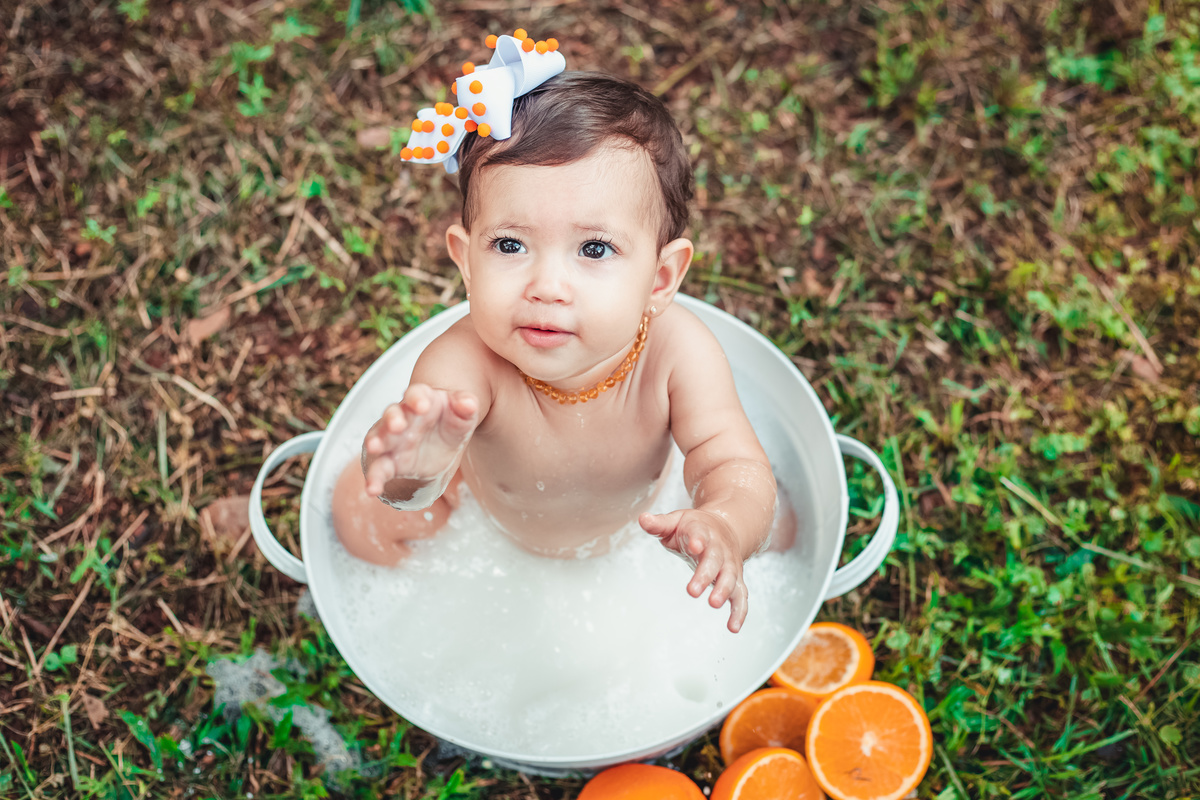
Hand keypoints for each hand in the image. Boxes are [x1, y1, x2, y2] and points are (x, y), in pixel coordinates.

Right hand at [362, 384, 478, 495]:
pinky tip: (373, 489)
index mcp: (421, 401)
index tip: (424, 405)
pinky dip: (373, 478)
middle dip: (393, 419)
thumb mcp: (462, 418)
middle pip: (392, 414)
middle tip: (397, 425)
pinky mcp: (388, 462)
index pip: (416, 394)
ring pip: (379, 438)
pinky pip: (377, 469)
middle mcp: (401, 418)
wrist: (440, 450)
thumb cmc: (449, 426)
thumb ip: (465, 408)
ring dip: (376, 442)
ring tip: (375, 447)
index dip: (417, 398)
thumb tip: (470, 403)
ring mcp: (391, 440)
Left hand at [639, 508, 748, 632]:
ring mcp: (730, 565)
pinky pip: (741, 596)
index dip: (698, 540)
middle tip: (692, 591)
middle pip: (715, 561)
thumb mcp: (676, 521)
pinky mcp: (735, 579)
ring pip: (730, 578)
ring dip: (724, 592)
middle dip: (705, 575)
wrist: (726, 527)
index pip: (701, 534)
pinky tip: (733, 627)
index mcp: (703, 531)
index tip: (695, 546)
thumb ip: (660, 524)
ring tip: (714, 604)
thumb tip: (642, 519)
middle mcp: (720, 549)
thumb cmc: (694, 527)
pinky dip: (740, 611)